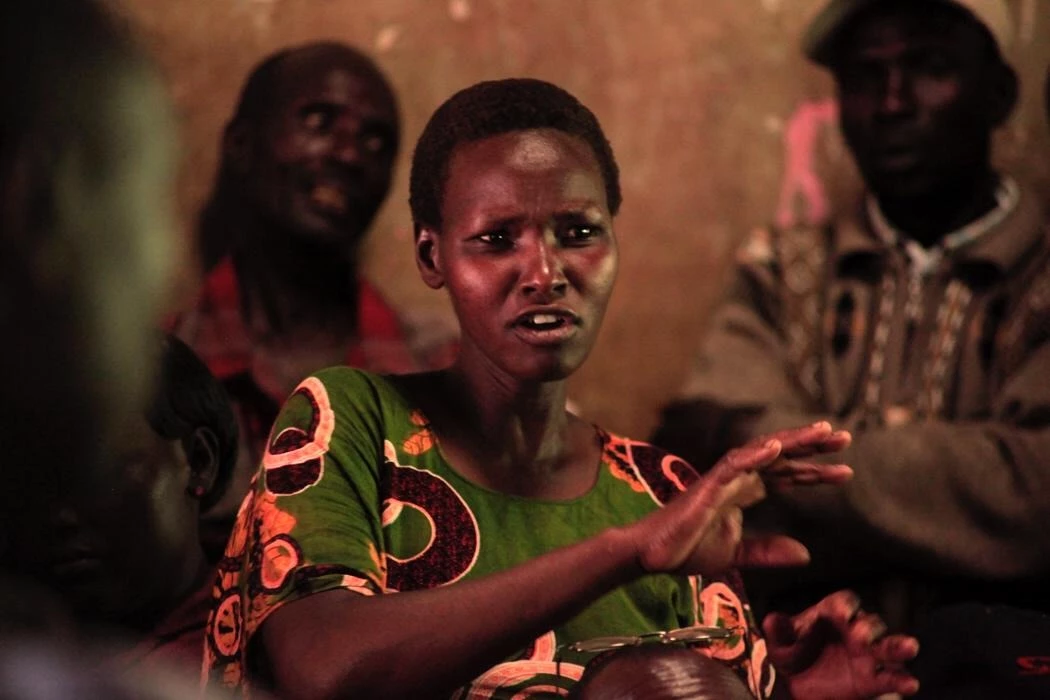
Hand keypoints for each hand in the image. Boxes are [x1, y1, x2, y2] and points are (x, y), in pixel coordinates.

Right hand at [634, 422, 851, 574]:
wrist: (652, 556)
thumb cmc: (686, 550)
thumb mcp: (736, 555)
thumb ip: (767, 551)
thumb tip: (805, 554)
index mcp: (743, 492)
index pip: (785, 475)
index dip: (814, 472)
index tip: (846, 472)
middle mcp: (736, 479)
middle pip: (779, 456)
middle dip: (812, 446)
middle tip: (846, 438)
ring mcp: (721, 479)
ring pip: (761, 452)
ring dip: (792, 441)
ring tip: (822, 433)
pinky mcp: (706, 487)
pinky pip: (733, 465)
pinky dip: (754, 455)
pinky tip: (777, 447)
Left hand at [764, 590, 919, 698]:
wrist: (793, 687)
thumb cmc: (789, 654)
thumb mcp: (779, 642)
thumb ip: (778, 631)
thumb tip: (772, 619)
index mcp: (832, 614)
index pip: (845, 602)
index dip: (845, 605)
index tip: (841, 612)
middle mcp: (854, 631)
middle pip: (870, 622)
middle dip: (868, 627)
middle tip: (860, 636)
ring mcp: (867, 655)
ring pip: (889, 647)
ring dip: (899, 645)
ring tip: (909, 646)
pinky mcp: (873, 681)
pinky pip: (892, 678)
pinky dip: (902, 680)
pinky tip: (909, 683)